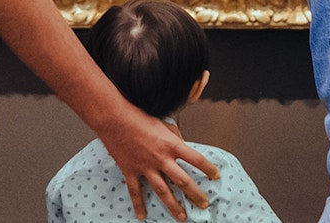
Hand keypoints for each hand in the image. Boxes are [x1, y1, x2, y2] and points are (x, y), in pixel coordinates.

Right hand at [97, 108, 218, 220]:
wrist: (114, 118)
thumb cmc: (137, 116)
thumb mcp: (163, 123)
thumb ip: (174, 135)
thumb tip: (181, 143)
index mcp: (171, 144)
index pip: (196, 159)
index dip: (208, 168)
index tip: (215, 175)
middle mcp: (161, 158)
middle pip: (183, 181)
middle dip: (195, 194)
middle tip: (204, 204)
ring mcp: (145, 166)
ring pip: (163, 191)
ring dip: (173, 205)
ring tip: (182, 216)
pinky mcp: (131, 170)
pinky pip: (135, 191)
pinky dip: (138, 204)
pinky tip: (142, 215)